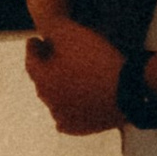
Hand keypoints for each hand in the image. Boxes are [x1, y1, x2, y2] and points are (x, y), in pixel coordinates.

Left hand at [25, 19, 124, 134]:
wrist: (126, 89)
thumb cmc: (95, 59)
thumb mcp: (70, 32)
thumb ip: (51, 27)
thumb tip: (44, 31)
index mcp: (42, 78)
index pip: (30, 60)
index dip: (32, 48)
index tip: (35, 40)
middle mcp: (48, 100)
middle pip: (41, 80)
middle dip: (44, 67)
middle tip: (51, 55)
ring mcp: (64, 117)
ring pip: (54, 100)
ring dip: (57, 87)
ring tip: (67, 77)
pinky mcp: (80, 128)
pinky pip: (67, 118)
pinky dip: (69, 109)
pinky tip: (75, 103)